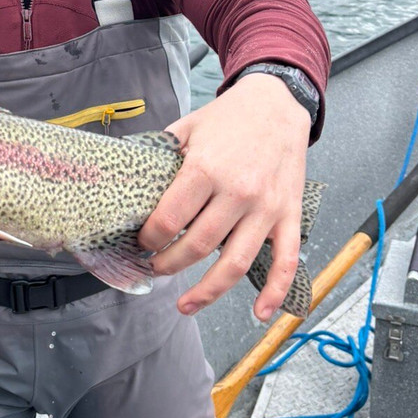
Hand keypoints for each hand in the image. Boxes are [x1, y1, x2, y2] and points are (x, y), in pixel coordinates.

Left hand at [137, 73, 310, 320]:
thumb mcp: (188, 127)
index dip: (149, 239)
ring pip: (234, 264)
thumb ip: (160, 155)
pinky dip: (275, 293)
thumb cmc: (229, 117)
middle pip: (196, 247)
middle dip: (167, 264)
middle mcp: (238, 193)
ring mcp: (267, 208)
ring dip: (207, 292)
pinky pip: (285, 262)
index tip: (141, 243)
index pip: (169, 219)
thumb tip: (127, 179)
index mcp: (206, 169)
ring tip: (185, 305)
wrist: (278, 102)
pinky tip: (258, 315)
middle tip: (154, 268)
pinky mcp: (289, 216)